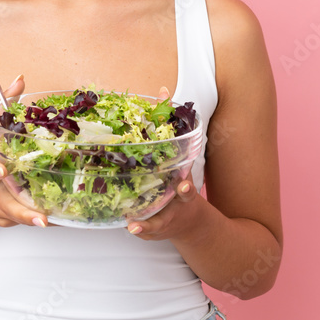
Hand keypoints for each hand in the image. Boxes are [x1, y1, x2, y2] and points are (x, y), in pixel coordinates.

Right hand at [0, 74, 48, 228]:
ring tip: (51, 221)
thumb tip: (20, 79)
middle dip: (22, 212)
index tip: (1, 170)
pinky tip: (54, 220)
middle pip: (6, 203)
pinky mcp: (3, 220)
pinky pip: (20, 222)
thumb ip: (2, 104)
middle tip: (40, 217)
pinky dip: (36, 221)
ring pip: (16, 217)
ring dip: (34, 220)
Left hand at [125, 86, 207, 242]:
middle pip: (177, 203)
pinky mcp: (155, 228)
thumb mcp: (179, 154)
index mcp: (185, 185)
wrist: (190, 221)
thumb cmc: (178, 179)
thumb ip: (169, 123)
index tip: (185, 186)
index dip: (186, 186)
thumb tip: (161, 89)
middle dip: (176, 200)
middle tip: (169, 199)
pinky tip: (129, 227)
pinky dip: (140, 230)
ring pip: (157, 222)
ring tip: (134, 223)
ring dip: (147, 223)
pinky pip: (146, 229)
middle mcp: (178, 203)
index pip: (188, 184)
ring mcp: (167, 217)